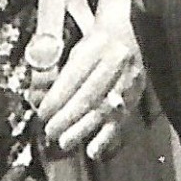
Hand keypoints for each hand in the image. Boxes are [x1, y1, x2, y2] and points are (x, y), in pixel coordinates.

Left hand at [30, 13, 144, 157]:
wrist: (131, 30)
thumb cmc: (96, 42)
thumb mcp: (78, 49)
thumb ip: (65, 74)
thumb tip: (42, 101)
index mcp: (98, 46)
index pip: (75, 76)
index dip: (58, 98)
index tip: (43, 113)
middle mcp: (117, 61)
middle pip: (90, 94)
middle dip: (68, 117)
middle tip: (51, 132)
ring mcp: (131, 78)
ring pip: (105, 108)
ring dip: (84, 128)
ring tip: (65, 142)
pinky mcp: (138, 92)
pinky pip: (122, 117)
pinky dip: (107, 136)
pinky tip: (94, 150)